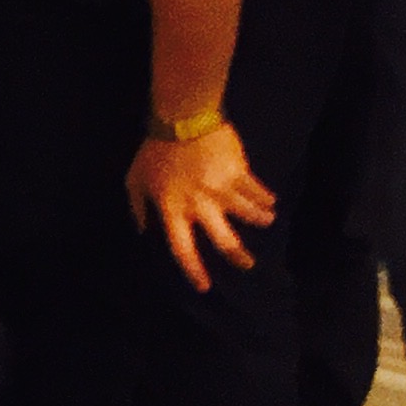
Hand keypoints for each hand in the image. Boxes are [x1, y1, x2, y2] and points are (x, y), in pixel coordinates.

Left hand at [127, 120, 277, 292]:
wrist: (182, 119)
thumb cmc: (154, 150)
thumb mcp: (134, 180)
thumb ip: (137, 207)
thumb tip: (142, 230)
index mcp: (173, 209)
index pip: (182, 249)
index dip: (193, 270)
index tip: (205, 286)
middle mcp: (200, 205)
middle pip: (224, 241)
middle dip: (238, 257)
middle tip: (247, 264)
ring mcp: (222, 190)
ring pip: (249, 215)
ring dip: (261, 220)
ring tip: (266, 221)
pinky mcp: (240, 173)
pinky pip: (258, 191)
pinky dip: (266, 198)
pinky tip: (270, 202)